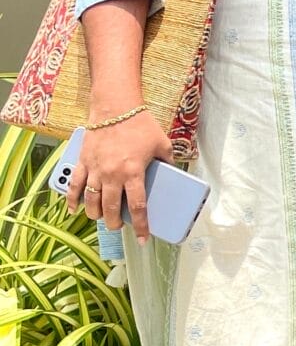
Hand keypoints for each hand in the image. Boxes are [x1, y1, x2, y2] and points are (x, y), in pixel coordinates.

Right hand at [69, 110, 173, 243]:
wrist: (114, 106)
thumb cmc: (140, 124)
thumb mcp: (162, 143)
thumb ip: (168, 161)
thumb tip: (174, 173)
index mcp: (133, 172)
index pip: (137, 207)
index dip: (141, 226)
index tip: (143, 239)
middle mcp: (112, 174)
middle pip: (111, 208)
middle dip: (114, 222)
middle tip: (118, 226)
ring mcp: (95, 169)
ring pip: (91, 200)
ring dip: (95, 214)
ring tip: (100, 218)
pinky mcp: (83, 161)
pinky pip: (74, 184)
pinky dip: (72, 199)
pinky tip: (73, 209)